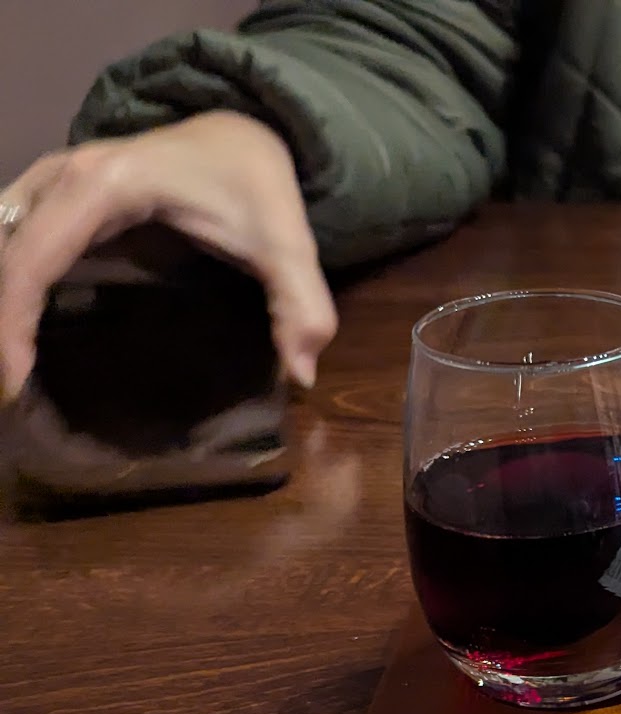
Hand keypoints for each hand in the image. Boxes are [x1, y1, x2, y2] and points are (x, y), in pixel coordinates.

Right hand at [0, 111, 334, 399]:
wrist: (243, 131)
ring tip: (13, 359)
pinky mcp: (56, 192)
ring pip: (1, 241)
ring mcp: (53, 179)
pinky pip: (14, 236)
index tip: (14, 381)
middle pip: (3, 254)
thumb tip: (302, 374)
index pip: (31, 261)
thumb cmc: (256, 182)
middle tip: (9, 387)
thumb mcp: (286, 242)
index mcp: (104, 186)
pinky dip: (12, 279)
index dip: (12, 323)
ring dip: (3, 298)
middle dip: (1, 321)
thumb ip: (301, 304)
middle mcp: (63, 175)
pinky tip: (21, 325)